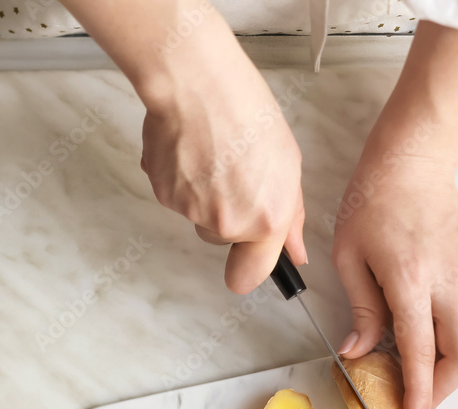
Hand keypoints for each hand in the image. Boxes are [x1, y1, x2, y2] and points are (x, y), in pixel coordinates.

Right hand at [138, 19, 305, 293]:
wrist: (198, 82)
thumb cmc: (247, 112)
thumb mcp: (288, 165)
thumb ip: (290, 217)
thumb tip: (295, 252)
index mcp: (265, 220)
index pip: (248, 278)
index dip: (247, 269)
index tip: (249, 259)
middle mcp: (226, 224)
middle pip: (221, 240)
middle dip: (228, 216)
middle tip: (234, 173)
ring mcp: (190, 211)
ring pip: (198, 217)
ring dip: (204, 195)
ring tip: (214, 154)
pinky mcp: (163, 193)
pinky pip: (175, 196)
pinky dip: (182, 178)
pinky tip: (192, 149)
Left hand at [331, 153, 457, 408]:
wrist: (414, 162)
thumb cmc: (373, 202)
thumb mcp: (350, 255)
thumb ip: (360, 308)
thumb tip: (357, 352)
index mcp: (410, 279)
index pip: (419, 349)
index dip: (418, 391)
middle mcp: (447, 282)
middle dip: (444, 388)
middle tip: (419, 402)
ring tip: (431, 380)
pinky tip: (446, 348)